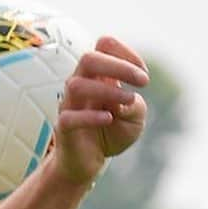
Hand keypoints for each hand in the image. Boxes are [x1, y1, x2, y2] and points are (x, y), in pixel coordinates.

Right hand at [50, 36, 148, 186]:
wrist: (89, 163)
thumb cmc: (112, 134)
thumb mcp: (135, 119)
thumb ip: (136, 106)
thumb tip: (125, 100)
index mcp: (96, 75)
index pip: (105, 45)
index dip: (126, 54)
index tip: (144, 78)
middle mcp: (80, 84)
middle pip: (89, 58)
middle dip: (119, 66)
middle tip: (143, 81)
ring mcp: (69, 105)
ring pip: (78, 85)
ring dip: (108, 91)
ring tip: (128, 101)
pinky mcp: (63, 127)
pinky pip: (70, 117)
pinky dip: (91, 116)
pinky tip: (109, 119)